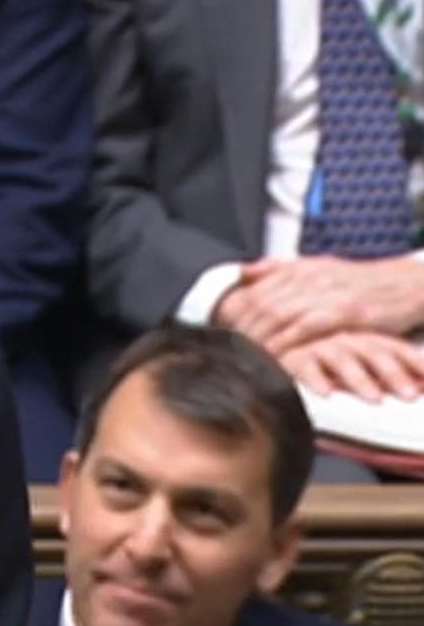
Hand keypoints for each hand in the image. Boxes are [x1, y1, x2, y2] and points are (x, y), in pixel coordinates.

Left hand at [216, 256, 423, 353]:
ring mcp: (325, 294)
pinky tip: (273, 358)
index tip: (220, 333)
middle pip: (258, 305)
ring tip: (241, 358)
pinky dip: (285, 345)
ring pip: (276, 317)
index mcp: (298, 268)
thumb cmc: (363, 282)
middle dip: (239, 330)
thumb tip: (243, 271)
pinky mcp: (343, 312)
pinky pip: (304, 330)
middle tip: (225, 352)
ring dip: (256, 339)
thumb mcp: (319, 267)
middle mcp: (307, 278)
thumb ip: (280, 269)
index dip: (232, 315)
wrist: (409, 284)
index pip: (252, 292)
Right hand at [278, 331, 423, 402]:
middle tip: (409, 395)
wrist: (274, 342)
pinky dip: (316, 379)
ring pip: (344, 359)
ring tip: (375, 399)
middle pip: (374, 353)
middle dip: (394, 374)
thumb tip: (422, 386)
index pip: (397, 348)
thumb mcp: (357, 362)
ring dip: (361, 379)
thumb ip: (384, 373)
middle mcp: (345, 339)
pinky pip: (306, 367)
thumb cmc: (321, 359)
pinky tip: (327, 394)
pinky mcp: (291, 356)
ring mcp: (319, 345)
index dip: (416, 363)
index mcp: (365, 338)